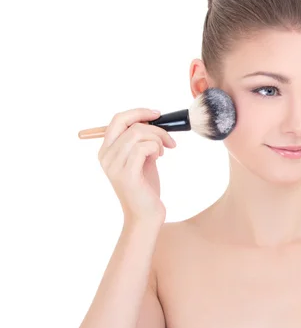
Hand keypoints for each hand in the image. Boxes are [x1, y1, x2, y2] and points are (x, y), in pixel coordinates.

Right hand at [97, 108, 176, 224]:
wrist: (146, 215)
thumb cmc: (145, 187)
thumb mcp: (142, 158)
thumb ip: (142, 141)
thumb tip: (151, 120)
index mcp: (106, 150)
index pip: (118, 119)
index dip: (139, 112)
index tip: (157, 114)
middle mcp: (106, 156)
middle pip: (129, 123)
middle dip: (153, 126)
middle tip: (168, 138)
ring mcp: (114, 165)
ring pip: (139, 134)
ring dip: (158, 139)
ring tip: (163, 151)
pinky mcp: (127, 174)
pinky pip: (144, 148)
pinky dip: (157, 148)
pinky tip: (159, 157)